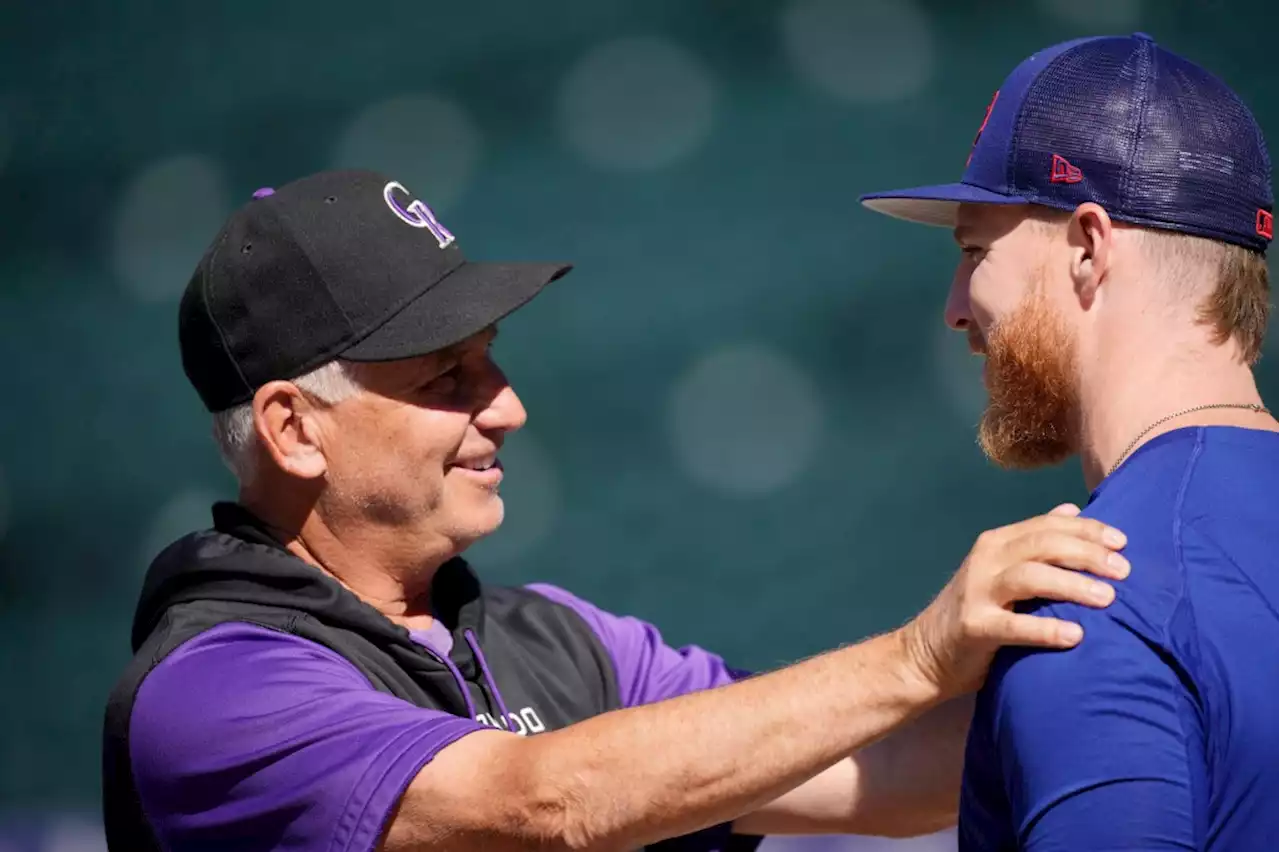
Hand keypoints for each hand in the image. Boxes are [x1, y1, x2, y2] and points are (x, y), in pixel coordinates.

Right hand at [898, 504, 1128, 699]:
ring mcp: (977, 592)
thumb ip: (1035, 542)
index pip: (1047, 525)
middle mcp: (986, 559)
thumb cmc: (977, 611)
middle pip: (1042, 544)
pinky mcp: (973, 626)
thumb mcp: (1003, 569)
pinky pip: (1014, 625)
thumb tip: (1072, 509)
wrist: (926, 653)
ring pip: (1030, 576)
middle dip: (1087, 554)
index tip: (1123, 542)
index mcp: (997, 542)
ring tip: (1107, 598)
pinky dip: (1046, 629)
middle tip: (1124, 571)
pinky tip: (1075, 635)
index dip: (1087, 530)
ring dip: (1072, 584)